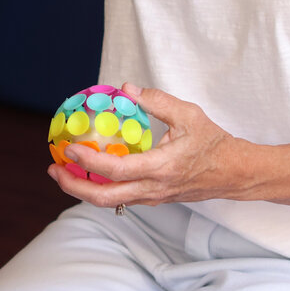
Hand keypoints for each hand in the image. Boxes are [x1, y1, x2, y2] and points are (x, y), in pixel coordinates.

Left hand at [52, 84, 249, 208]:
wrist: (235, 173)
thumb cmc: (214, 143)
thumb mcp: (189, 114)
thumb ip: (156, 100)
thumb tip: (127, 88)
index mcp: (161, 168)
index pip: (116, 170)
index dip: (89, 161)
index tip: (69, 149)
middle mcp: (153, 188)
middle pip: (104, 197)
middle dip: (73, 186)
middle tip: (53, 169)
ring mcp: (153, 197)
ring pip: (110, 202)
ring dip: (83, 189)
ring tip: (63, 172)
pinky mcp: (154, 199)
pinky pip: (120, 198)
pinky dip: (100, 188)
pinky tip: (89, 173)